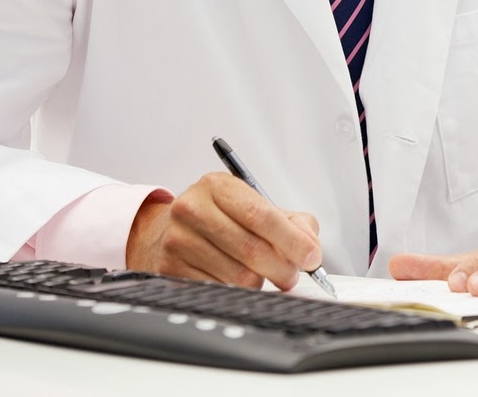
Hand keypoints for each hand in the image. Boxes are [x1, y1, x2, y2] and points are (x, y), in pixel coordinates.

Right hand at [125, 171, 321, 289]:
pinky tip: (235, 279)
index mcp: (217, 186)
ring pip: (239, 276)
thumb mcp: (255, 205)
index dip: (291, 240)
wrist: (165, 231)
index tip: (312, 256)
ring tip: (263, 275)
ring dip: (261, 282)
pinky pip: (220, 291)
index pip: (260, 215)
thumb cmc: (221, 219)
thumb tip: (310, 247)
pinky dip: (237, 291)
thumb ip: (293, 222)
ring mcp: (178, 240)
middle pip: (252, 250)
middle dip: (283, 268)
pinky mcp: (170, 269)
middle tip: (292, 275)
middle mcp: (193, 208)